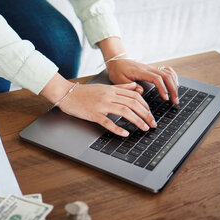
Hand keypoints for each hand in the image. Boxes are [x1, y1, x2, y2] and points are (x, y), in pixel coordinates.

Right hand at [40, 74, 156, 136]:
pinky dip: (118, 128)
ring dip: (137, 120)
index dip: (145, 105)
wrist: (66, 94)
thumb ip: (120, 87)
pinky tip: (125, 133)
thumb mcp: (104, 87)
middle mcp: (109, 96)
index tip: (150, 113)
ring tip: (144, 128)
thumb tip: (135, 87)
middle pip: (133, 103)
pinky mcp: (94, 114)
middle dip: (145, 114)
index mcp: (112, 90)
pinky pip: (108, 122)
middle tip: (152, 123)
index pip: (134, 95)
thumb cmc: (84, 92)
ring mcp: (101, 105)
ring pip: (124, 111)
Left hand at [106, 59, 179, 103]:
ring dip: (174, 84)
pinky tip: (174, 85)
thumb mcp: (119, 79)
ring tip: (175, 96)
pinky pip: (167, 71)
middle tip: (175, 101)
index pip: (156, 78)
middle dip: (173, 89)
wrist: (117, 61)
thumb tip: (140, 91)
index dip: (163, 88)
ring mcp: (152, 68)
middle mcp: (149, 68)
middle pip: (167, 76)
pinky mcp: (153, 69)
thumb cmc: (117, 70)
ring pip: (169, 73)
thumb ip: (129, 86)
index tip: (165, 98)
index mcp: (141, 71)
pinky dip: (173, 77)